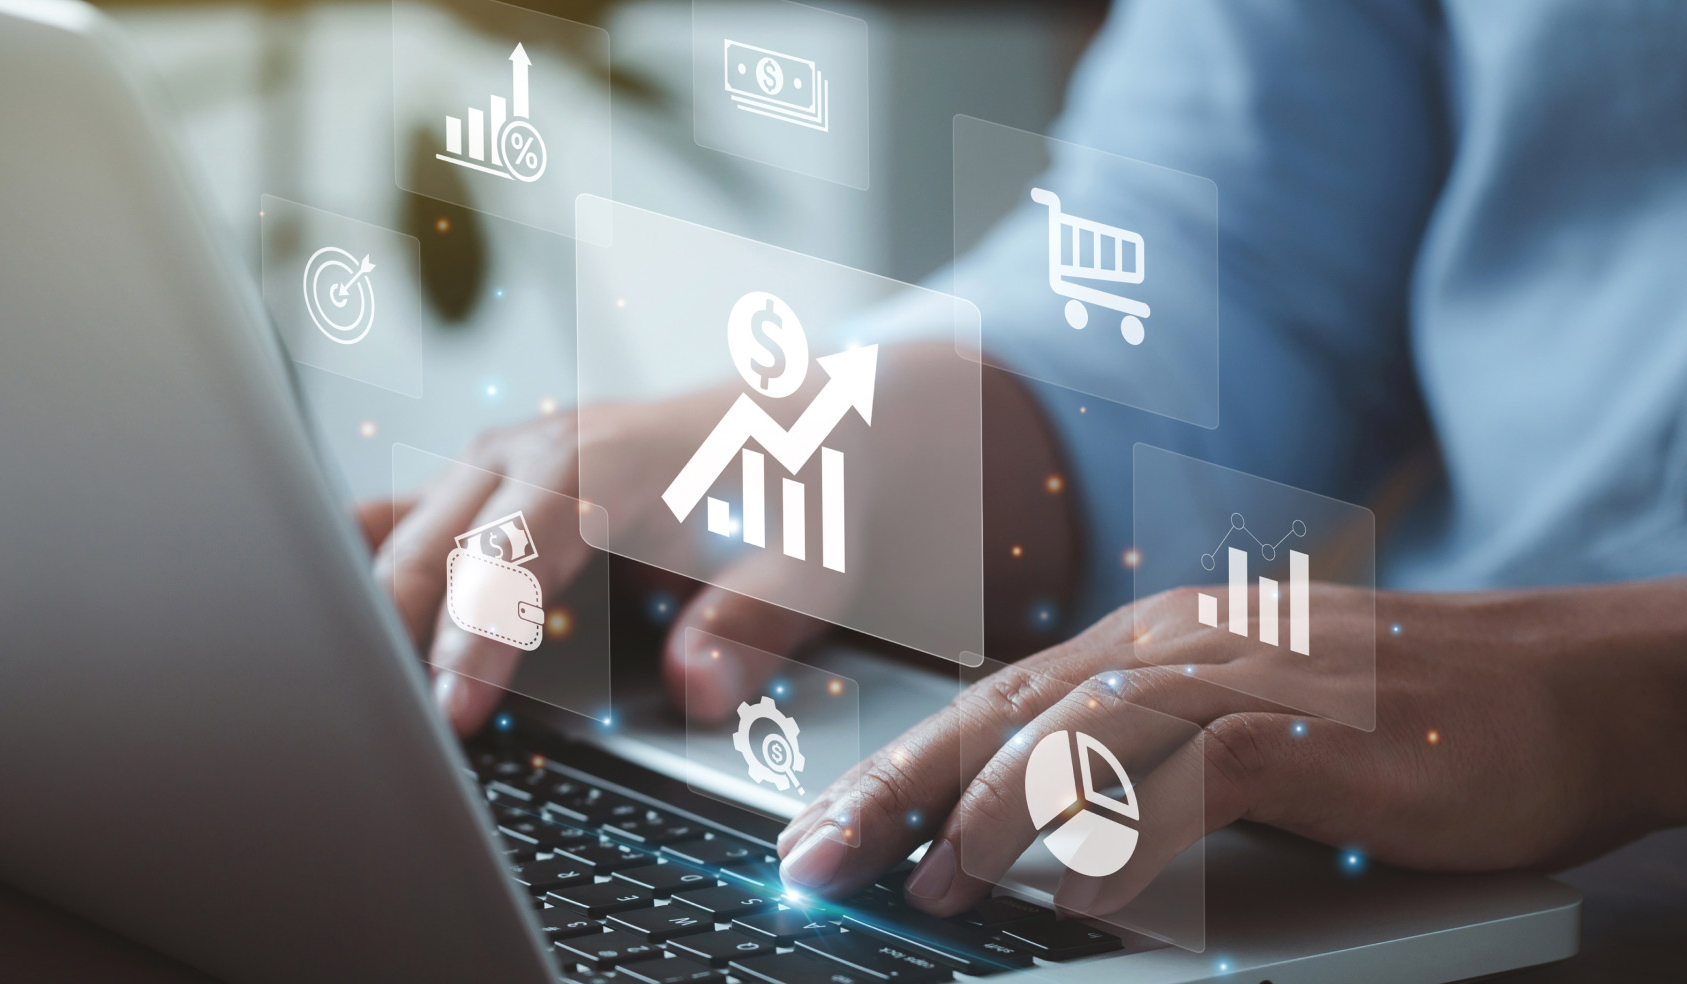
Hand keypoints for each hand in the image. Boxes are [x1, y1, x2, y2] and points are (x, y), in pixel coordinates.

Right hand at [358, 403, 818, 735]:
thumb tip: (697, 685)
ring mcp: (494, 463)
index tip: (455, 710)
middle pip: (431, 542)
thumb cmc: (797, 490)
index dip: (478, 631)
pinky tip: (348, 644)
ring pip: (396, 534)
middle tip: (387, 733)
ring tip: (348, 701)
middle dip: (395, 635)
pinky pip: (399, 526)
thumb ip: (754, 622)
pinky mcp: (480, 488)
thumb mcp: (810, 559)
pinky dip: (368, 580)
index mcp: (604, 455)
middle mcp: (530, 449)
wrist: (792, 424)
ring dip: (368, 611)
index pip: (514, 547)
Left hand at [774, 579, 1686, 916]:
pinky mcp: (1316, 727)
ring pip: (1081, 732)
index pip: (992, 703)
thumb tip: (1041, 843)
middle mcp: (1178, 643)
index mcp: (1148, 640)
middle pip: (1004, 710)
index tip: (823, 832)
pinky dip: (1127, 839)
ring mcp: (1246, 675)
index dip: (898, 768)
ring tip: (933, 885)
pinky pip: (1195, 779)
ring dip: (995, 816)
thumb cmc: (1401, 720)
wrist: (1564, 687)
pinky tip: (1076, 897)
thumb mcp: (1245, 729)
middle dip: (899, 787)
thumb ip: (1144, 763)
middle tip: (819, 860)